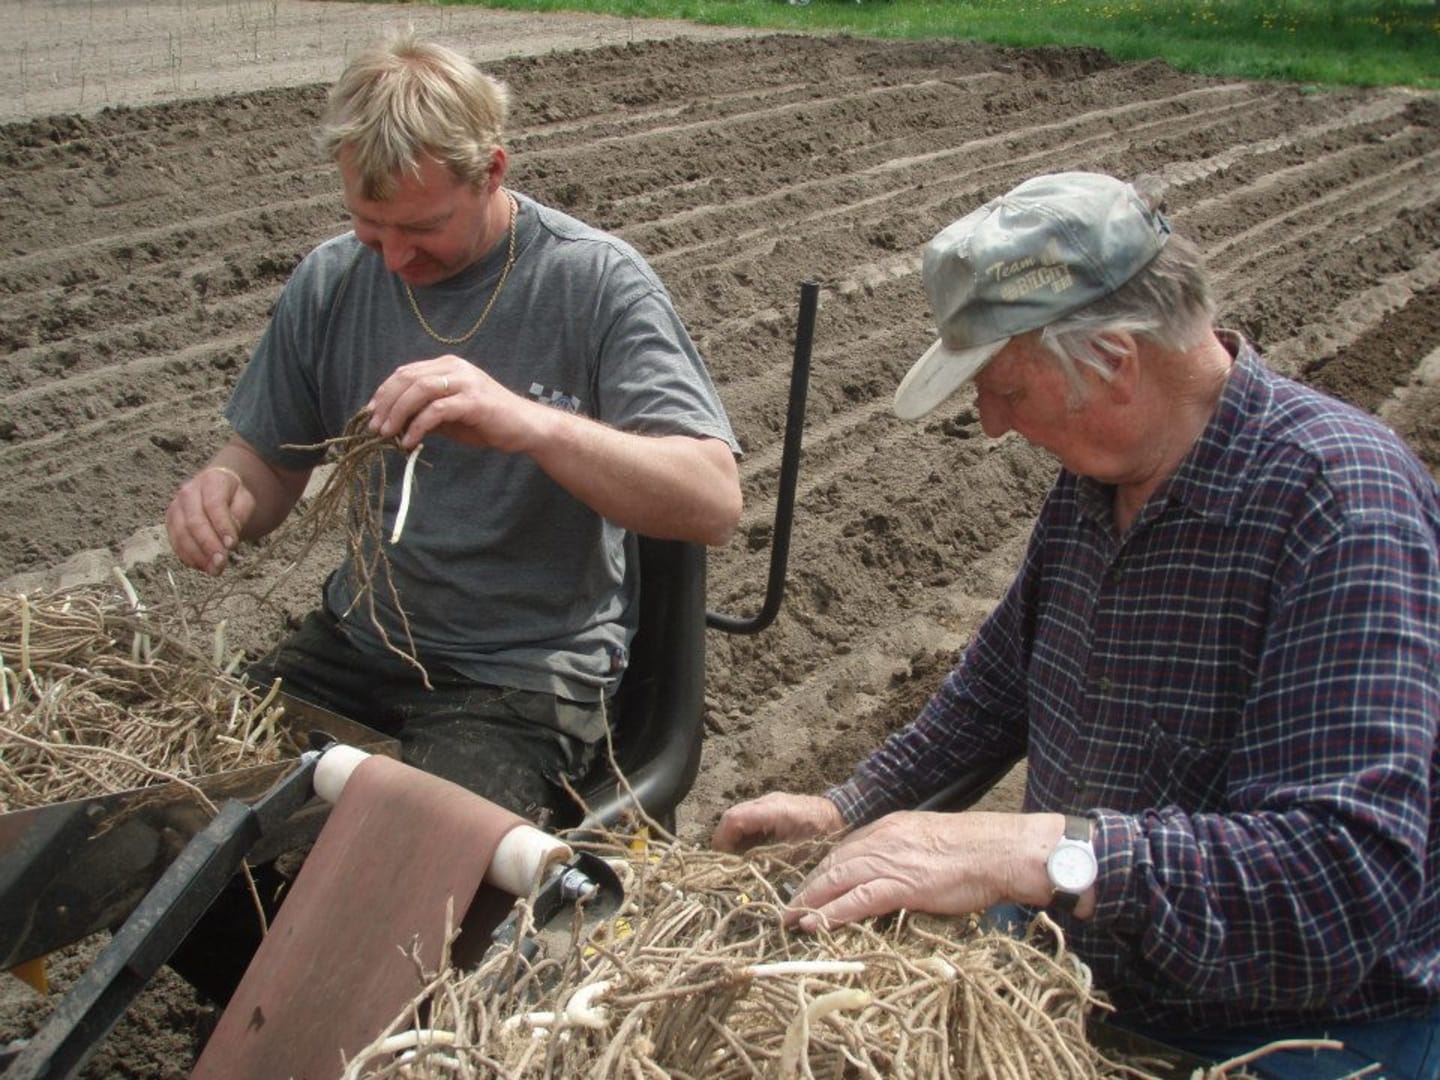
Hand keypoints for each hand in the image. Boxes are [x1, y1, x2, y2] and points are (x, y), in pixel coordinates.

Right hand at [166, 466, 253, 575]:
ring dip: (197, 556)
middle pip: (194, 522)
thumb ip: (239, 516)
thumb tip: (228, 540)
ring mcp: (176, 507)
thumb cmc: (233, 497)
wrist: (216, 489)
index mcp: (211, 481)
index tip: (232, 545)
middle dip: (208, 546)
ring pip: (181, 534)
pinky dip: (188, 557)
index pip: (214, 505)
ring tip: (214, 570)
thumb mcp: (245, 501)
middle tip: (221, 563)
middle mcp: (188, 492)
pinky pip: (175, 542)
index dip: (222, 526)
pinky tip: (202, 566)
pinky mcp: (170, 522)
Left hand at [366, 356, 542, 452]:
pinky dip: (418, 426)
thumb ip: (424, 413)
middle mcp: (455, 368)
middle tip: (373, 427)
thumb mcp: (449, 416)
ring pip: (419, 390)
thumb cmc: (488, 422)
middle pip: (408, 378)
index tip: (370, 414)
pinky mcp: (474, 401)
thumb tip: (393, 423)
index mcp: (447, 366)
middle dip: (385, 403)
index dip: (383, 392)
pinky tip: (409, 442)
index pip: (406, 372)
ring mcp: (466, 382)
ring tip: (386, 434)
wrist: (526, 427)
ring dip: (397, 413)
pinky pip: (437, 410)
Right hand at [711, 792, 845, 852]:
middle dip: (724, 839)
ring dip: (733, 836)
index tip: (722, 860)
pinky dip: (743, 833)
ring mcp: (767, 802)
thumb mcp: (795, 852)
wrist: (841, 815)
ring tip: (736, 858)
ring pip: (738, 816)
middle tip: (726, 862)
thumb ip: (768, 859)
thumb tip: (744, 871)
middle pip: (731, 816)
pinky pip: (748, 817)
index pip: (734, 819)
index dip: (722, 840)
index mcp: (771, 810)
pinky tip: (749, 850)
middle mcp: (765, 802)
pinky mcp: (771, 806)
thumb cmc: (821, 834)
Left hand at [785, 810, 1061, 931]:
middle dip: (808, 886)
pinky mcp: (902, 885)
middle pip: (833, 863)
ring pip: (836, 879)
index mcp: (890, 828)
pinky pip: (857, 899)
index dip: (825, 870)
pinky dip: (832, 913)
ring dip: (809, 901)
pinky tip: (814, 924)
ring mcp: (891, 861)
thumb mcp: (931, 841)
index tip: (810, 886)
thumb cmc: (976, 850)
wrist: (1000, 851)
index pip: (846, 849)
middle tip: (789, 907)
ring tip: (791, 919)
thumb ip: (907, 853)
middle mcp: (883, 839)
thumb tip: (898, 873)